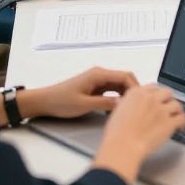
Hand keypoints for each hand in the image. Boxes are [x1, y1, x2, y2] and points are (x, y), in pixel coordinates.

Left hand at [23, 67, 139, 119]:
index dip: (135, 88)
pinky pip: (111, 91)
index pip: (125, 76)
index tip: (140, 102)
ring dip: (124, 96)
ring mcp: (98, 80)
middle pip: (124, 79)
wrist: (44, 102)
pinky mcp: (95, 87)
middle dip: (132, 92)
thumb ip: (106, 103)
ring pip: (119, 86)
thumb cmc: (62, 101)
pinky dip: (116, 99)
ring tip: (127, 110)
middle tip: (136, 107)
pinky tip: (115, 111)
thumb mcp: (85, 105)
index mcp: (99, 74)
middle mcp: (101, 74)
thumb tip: (124, 104)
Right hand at [101, 84, 184, 160]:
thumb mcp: (116, 112)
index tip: (157, 99)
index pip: (153, 87)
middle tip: (167, 106)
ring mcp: (162, 110)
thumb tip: (122, 102)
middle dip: (167, 100)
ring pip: (176, 104)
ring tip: (175, 116)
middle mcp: (151, 98)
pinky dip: (183, 122)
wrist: (123, 146)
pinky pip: (181, 118)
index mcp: (137, 93)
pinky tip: (180, 126)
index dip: (156, 94)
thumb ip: (123, 104)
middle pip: (167, 92)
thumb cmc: (116, 133)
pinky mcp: (169, 122)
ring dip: (176, 110)